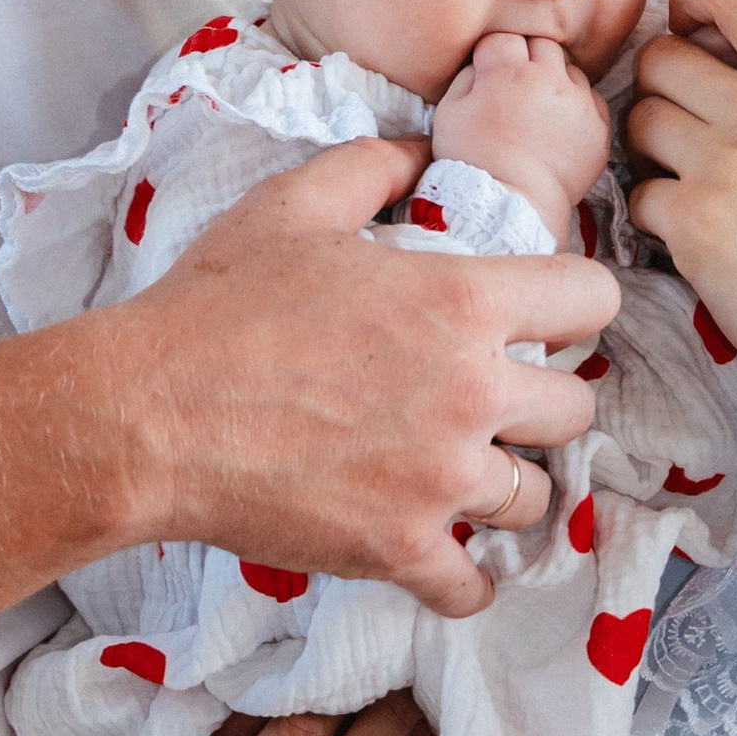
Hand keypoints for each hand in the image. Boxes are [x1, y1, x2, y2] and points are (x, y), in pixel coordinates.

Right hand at [104, 135, 618, 610]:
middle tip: (494, 401)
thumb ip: (374, 166)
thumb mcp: (295, 205)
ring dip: (506, 486)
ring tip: (464, 476)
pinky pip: (474, 586)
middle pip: (576, 410)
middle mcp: (470, 392)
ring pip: (537, 499)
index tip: (547, 320)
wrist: (145, 414)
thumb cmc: (215, 306)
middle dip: (542, 402)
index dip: (575, 305)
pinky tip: (444, 555)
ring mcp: (439, 479)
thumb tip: (417, 149)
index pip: (591, 299)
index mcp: (461, 300)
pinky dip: (464, 577)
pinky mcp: (399, 547)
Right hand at [432, 31, 610, 244]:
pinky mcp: (598, 127)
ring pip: (571, 69)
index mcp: (508, 71)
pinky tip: (558, 123)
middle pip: (542, 44)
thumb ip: (467, 76)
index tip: (489, 71)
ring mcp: (578, 103)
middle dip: (526, 56)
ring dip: (555, 79)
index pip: (503, 37)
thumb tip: (483, 63)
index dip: (492, 53)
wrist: (512, 204)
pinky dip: (577, 105)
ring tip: (538, 106)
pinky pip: (592, 99)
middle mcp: (549, 79)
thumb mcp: (449, 112)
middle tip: (514, 84)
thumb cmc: (472, 160)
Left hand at [626, 0, 736, 437]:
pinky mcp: (692, 225)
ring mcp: (726, 168)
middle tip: (683, 122)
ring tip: (685, 179)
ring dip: (651, 147)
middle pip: (664, 54)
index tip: (689, 22)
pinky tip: (690, 235)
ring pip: (640, 118)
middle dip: (664, 85)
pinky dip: (655, 212)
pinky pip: (639, 190)